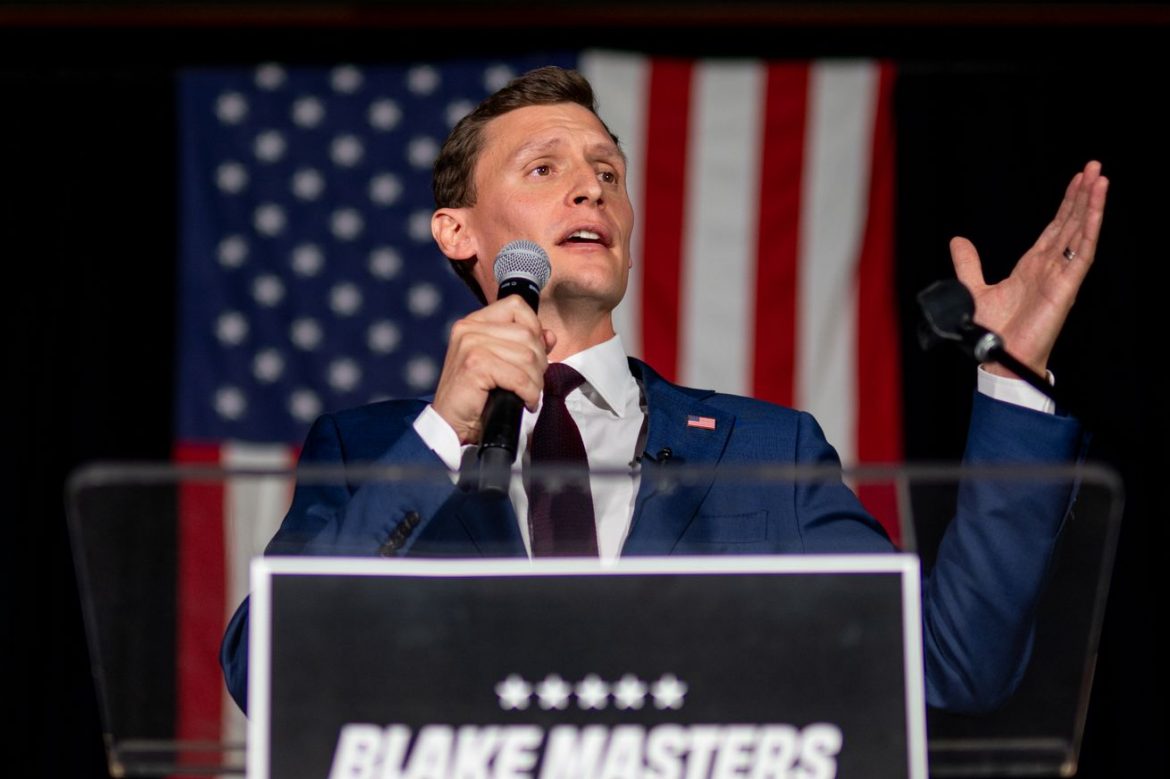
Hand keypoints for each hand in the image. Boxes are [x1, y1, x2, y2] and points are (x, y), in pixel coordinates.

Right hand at [431, 296, 556, 444]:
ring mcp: (470, 345)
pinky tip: (525, 401)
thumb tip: (550, 336)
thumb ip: (524, 345)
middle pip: (527, 334)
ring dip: (535, 381)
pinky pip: (519, 377)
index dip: (534, 328)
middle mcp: (469, 328)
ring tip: (528, 394)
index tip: (534, 353)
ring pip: (527, 356)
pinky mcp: (475, 366)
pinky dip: (529, 393)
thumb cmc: (475, 395)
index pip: (516, 306)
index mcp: (474, 322)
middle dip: (539, 362)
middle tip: (531, 383)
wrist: (451, 423)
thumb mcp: (501, 363)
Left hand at [950, 160, 1108, 377]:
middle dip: (1082, 196)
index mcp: (1033, 266)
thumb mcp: (973, 288)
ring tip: (1101, 178)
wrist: (999, 355)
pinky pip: (1083, 252)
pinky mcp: (1067, 286)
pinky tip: (1096, 208)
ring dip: (1091, 205)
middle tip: (1094, 167)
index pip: (1055, 228)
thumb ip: (968, 263)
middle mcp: (1050, 267)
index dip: (1066, 204)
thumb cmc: (993, 330)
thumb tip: (958, 240)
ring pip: (1081, 233)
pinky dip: (1090, 228)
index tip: (1077, 180)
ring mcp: (1061, 275)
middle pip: (1071, 224)